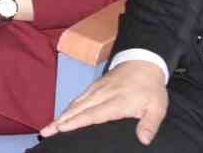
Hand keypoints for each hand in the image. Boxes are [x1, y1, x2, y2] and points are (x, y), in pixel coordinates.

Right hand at [40, 60, 169, 143]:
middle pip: (78, 109)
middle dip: (61, 121)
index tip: (62, 127)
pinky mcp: (95, 86)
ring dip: (62, 115)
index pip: (93, 114)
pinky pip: (79, 98)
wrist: (144, 61)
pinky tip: (64, 115)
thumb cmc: (151, 88)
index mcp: (117, 102)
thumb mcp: (157, 107)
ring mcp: (96, 89)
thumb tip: (144, 140)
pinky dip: (69, 108)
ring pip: (76, 104)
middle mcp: (102, 95)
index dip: (77, 121)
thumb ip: (150, 124)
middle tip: (46, 131)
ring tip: (50, 126)